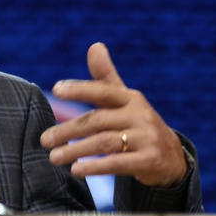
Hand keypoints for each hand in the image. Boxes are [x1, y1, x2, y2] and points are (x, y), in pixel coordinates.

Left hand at [40, 42, 186, 187]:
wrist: (171, 156)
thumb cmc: (137, 123)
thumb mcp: (124, 100)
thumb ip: (105, 77)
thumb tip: (94, 45)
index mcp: (131, 98)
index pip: (103, 90)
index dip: (80, 89)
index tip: (56, 89)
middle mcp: (140, 115)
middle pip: (98, 121)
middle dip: (68, 130)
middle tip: (44, 139)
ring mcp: (147, 138)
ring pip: (105, 143)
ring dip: (76, 150)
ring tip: (54, 157)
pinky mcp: (150, 160)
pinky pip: (118, 163)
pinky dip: (96, 167)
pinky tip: (77, 170)